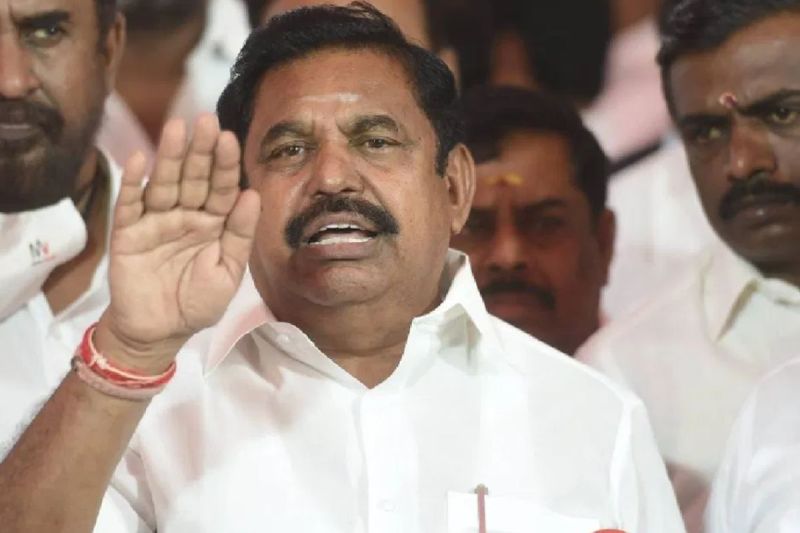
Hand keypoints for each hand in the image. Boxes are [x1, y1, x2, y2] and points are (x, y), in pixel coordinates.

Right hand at [96, 114, 260, 371]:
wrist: (159, 332)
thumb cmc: (197, 303)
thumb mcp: (228, 273)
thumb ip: (239, 235)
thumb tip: (252, 194)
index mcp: (214, 223)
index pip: (222, 188)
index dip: (226, 165)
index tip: (231, 139)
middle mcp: (186, 215)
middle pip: (194, 177)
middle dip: (200, 150)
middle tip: (206, 121)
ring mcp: (156, 221)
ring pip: (164, 183)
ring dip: (169, 156)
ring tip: (176, 128)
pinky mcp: (128, 233)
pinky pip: (131, 204)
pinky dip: (134, 182)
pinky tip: (141, 159)